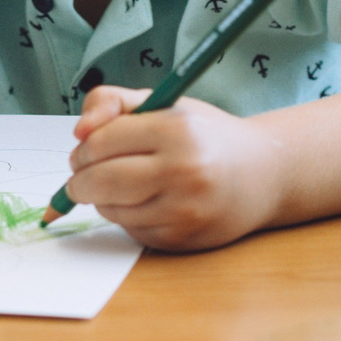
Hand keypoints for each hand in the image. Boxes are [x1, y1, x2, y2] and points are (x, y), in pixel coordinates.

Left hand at [62, 88, 284, 251]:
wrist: (262, 176)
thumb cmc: (206, 137)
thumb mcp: (165, 104)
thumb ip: (113, 102)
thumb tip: (79, 131)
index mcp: (177, 130)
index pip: (102, 141)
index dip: (83, 148)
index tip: (82, 150)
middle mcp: (183, 171)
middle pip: (101, 181)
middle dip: (80, 180)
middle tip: (80, 176)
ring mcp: (183, 210)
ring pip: (111, 209)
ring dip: (102, 200)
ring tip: (119, 185)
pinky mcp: (181, 238)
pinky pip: (131, 229)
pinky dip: (126, 217)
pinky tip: (145, 202)